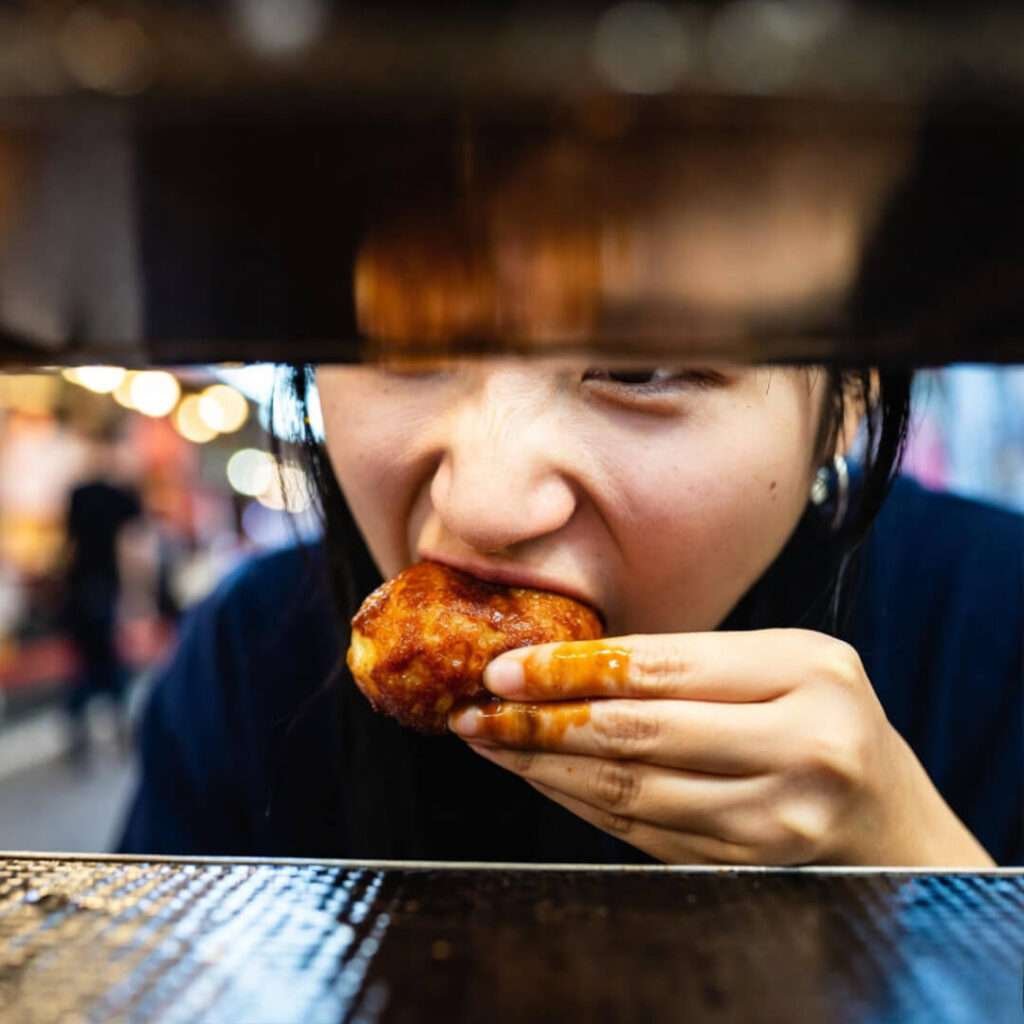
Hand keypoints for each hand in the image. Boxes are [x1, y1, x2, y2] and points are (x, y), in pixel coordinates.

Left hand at [448, 630, 994, 866]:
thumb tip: (568, 665)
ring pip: (630, 791)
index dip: (570, 668)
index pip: (659, 667)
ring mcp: (780, 819)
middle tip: (476, 710)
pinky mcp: (752, 866)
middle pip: (637, 734)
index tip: (504, 668)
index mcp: (805, 671)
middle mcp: (801, 746)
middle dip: (542, 722)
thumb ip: (691, 663)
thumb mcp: (782, 663)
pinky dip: (582, 806)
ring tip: (491, 743)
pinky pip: (642, 834)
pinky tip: (542, 781)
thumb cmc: (827, 719)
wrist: (894, 823)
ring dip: (547, 768)